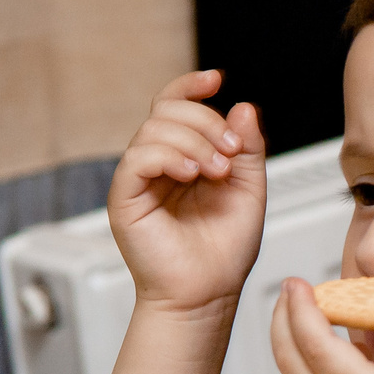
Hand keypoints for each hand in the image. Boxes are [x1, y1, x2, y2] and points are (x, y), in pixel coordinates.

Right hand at [108, 70, 267, 315]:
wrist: (207, 293)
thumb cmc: (223, 251)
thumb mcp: (248, 189)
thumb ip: (248, 148)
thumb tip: (242, 106)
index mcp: (183, 157)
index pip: (175, 106)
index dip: (191, 86)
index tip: (216, 79)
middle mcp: (157, 164)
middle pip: (166, 110)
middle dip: (205, 120)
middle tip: (231, 150)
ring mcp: (139, 180)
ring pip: (153, 129)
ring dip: (194, 141)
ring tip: (216, 171)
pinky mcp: (125, 197)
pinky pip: (139, 158)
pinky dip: (169, 156)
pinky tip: (191, 173)